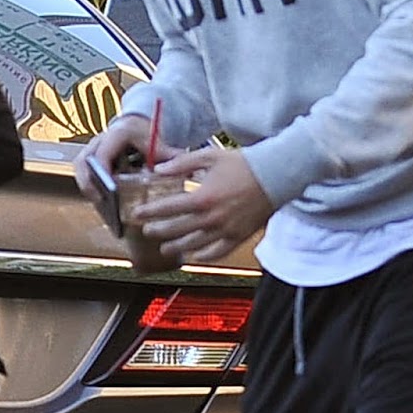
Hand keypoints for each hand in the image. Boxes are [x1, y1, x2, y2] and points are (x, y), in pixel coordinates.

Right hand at [74, 114, 179, 199]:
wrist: (136, 123)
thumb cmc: (145, 134)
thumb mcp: (158, 143)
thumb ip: (171, 157)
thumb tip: (188, 170)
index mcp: (118, 133)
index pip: (103, 154)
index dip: (103, 174)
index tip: (109, 190)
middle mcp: (100, 139)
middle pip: (83, 162)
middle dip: (88, 184)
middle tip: (100, 202)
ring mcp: (92, 148)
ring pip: (80, 169)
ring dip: (87, 187)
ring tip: (100, 207)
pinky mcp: (89, 157)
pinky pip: (83, 173)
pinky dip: (89, 187)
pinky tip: (101, 203)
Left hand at [134, 147, 273, 262]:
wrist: (276, 175)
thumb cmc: (244, 163)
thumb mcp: (209, 156)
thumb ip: (182, 164)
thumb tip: (158, 170)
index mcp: (202, 198)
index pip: (168, 209)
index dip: (149, 213)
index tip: (137, 215)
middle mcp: (211, 218)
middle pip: (177, 229)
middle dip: (159, 231)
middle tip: (147, 231)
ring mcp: (225, 230)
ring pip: (194, 244)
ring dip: (176, 246)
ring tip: (165, 248)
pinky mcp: (238, 236)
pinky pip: (217, 252)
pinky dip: (203, 256)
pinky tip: (193, 255)